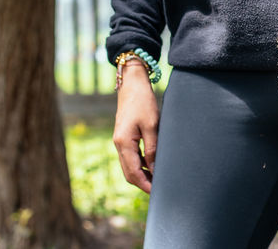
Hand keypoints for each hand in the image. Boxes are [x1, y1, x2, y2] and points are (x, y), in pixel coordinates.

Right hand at [112, 63, 159, 192]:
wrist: (132, 84)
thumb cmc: (143, 102)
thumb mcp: (152, 125)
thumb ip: (153, 148)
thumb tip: (155, 168)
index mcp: (123, 143)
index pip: (134, 172)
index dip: (146, 184)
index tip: (157, 192)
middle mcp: (118, 144)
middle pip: (129, 173)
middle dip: (143, 183)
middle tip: (159, 190)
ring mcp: (119, 141)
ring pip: (129, 166)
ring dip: (141, 175)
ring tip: (158, 180)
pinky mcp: (123, 137)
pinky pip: (130, 157)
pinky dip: (140, 165)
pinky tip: (152, 165)